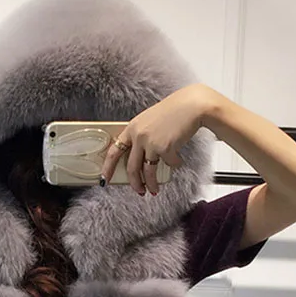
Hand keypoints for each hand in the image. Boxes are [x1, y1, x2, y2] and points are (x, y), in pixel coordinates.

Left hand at [101, 83, 215, 195]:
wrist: (191, 105)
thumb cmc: (173, 112)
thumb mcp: (149, 121)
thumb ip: (141, 136)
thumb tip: (140, 158)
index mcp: (132, 128)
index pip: (114, 151)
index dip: (108, 167)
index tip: (104, 179)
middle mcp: (139, 136)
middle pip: (131, 168)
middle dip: (135, 183)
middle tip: (139, 191)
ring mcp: (151, 143)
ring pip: (147, 172)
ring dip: (151, 184)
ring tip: (154, 190)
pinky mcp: (165, 148)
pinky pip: (168, 163)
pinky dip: (174, 163)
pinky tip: (177, 159)